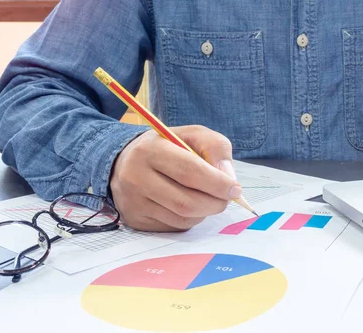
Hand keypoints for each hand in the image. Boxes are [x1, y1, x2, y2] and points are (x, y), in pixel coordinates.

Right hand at [110, 125, 240, 231]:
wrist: (127, 160)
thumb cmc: (169, 146)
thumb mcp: (193, 135)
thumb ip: (215, 147)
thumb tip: (228, 177)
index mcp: (151, 150)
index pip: (190, 171)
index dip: (217, 183)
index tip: (235, 189)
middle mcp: (136, 177)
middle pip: (186, 201)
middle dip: (215, 203)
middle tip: (227, 198)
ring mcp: (133, 201)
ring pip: (182, 218)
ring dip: (205, 212)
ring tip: (209, 198)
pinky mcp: (135, 220)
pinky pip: (174, 226)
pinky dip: (191, 218)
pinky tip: (190, 204)